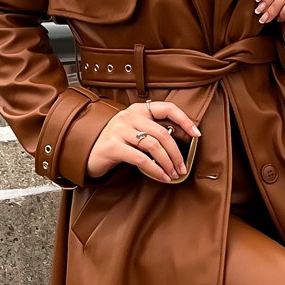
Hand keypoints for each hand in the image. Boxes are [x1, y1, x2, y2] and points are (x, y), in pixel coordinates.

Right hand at [85, 99, 201, 181]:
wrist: (87, 152)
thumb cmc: (116, 143)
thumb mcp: (133, 130)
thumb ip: (151, 131)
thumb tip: (178, 146)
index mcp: (138, 110)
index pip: (168, 108)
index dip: (185, 120)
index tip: (197, 134)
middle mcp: (129, 116)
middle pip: (163, 133)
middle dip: (177, 153)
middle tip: (182, 167)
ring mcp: (119, 130)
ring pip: (154, 146)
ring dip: (168, 163)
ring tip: (173, 174)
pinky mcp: (113, 146)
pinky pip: (141, 159)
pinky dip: (155, 169)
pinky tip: (162, 176)